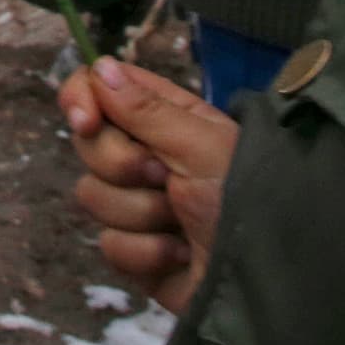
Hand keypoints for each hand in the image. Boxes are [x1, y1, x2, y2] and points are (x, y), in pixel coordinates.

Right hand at [59, 53, 236, 313]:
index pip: (100, 88)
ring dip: (142, 213)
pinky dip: (147, 252)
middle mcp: (145, 154)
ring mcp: (137, 204)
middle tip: (164, 177)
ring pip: (93, 196)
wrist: (261, 279)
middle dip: (123, 166)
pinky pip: (109, 243)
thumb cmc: (241, 196)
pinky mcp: (134, 250)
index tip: (86, 122)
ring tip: (182, 222)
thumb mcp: (200, 145)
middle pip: (90, 144)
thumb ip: (145, 108)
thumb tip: (100, 65)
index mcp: (163, 117)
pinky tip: (179, 254)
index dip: (83, 99)